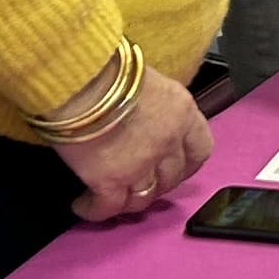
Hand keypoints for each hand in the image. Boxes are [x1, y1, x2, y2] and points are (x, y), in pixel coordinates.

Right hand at [53, 69, 214, 225]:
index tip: (176, 169)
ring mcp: (142, 163)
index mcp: (181, 111)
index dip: (187, 164)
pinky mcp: (110, 180)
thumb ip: (154, 105)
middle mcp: (168, 140)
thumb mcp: (146, 79)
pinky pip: (108, 207)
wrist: (78, 77)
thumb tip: (141, 118)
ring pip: (144, 198)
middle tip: (138, 184)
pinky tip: (84, 205)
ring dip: (128, 201)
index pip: (200, 148)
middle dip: (157, 184)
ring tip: (110, 198)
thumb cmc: (104, 68)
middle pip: (171, 178)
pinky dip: (95, 210)